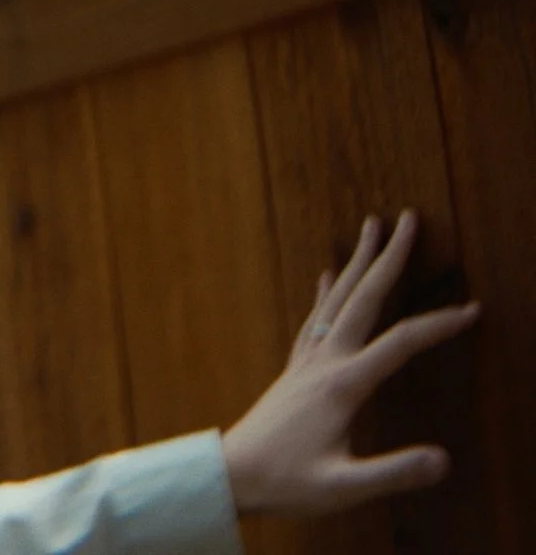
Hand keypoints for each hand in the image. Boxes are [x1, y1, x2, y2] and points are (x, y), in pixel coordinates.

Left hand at [220, 210, 480, 516]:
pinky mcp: (295, 371)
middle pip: (363, 299)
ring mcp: (306, 363)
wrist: (228, 477)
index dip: (439, 326)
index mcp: (342, 384)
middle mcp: (323, 363)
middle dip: (390, 257)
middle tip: (410, 217)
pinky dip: (327, 292)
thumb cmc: (284, 483)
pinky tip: (327, 275)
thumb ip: (394, 473)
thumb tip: (445, 461)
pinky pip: (315, 318)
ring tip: (373, 227)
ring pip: (338, 300)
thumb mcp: (343, 487)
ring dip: (360, 263)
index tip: (474, 309)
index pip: (401, 344)